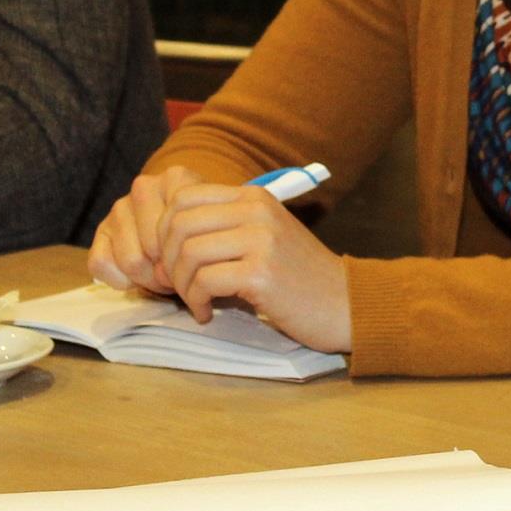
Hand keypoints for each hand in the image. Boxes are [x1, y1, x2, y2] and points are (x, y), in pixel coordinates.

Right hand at [87, 164, 206, 294]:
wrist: (183, 226)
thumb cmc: (200, 230)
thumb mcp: (213, 229)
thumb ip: (200, 241)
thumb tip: (162, 271)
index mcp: (176, 179)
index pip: (180, 229)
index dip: (188, 258)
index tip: (196, 263)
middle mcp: (144, 187)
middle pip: (156, 248)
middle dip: (167, 273)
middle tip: (178, 274)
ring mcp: (120, 206)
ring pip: (131, 261)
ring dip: (147, 279)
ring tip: (161, 274)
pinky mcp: (101, 229)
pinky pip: (101, 264)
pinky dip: (121, 280)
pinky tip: (137, 275)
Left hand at [90, 166, 352, 352]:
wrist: (346, 304)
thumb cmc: (299, 276)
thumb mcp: (263, 235)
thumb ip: (224, 226)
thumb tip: (166, 236)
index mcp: (253, 197)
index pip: (183, 197)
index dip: (164, 231)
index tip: (172, 261)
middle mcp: (256, 211)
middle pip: (178, 224)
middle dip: (167, 260)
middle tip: (176, 286)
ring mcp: (260, 240)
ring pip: (188, 253)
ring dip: (181, 285)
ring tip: (196, 302)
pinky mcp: (262, 274)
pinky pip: (205, 281)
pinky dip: (197, 302)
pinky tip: (208, 313)